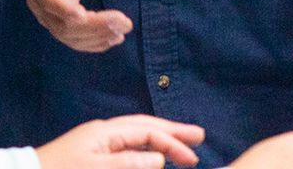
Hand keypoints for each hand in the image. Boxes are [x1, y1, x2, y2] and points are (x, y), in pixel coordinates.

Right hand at [17, 0, 133, 50]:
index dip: (64, 8)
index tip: (84, 15)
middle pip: (61, 23)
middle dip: (93, 27)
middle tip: (123, 22)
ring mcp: (47, 10)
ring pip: (68, 35)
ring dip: (96, 37)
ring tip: (122, 30)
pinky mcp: (59, 15)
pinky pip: (73, 36)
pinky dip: (92, 42)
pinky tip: (113, 38)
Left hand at [35, 115, 203, 168]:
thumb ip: (128, 163)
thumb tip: (159, 158)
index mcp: (104, 132)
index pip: (147, 131)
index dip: (172, 142)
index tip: (192, 156)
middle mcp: (104, 135)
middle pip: (145, 128)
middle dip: (172, 133)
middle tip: (199, 137)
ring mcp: (98, 146)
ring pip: (136, 139)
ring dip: (160, 142)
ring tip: (182, 149)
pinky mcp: (93, 158)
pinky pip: (125, 150)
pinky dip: (143, 153)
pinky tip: (153, 159)